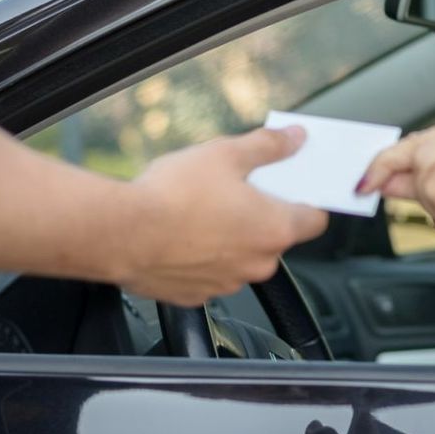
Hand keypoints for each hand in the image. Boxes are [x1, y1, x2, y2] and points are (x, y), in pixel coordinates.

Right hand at [120, 126, 327, 305]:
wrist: (119, 232)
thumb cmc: (171, 195)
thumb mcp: (226, 154)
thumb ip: (267, 146)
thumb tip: (294, 138)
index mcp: (275, 229)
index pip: (315, 219)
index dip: (308, 199)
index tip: (295, 186)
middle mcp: (258, 263)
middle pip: (275, 236)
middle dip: (261, 214)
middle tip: (236, 190)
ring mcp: (227, 283)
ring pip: (241, 256)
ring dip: (230, 237)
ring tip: (200, 210)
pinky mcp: (195, 295)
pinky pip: (209, 272)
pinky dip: (201, 256)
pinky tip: (181, 234)